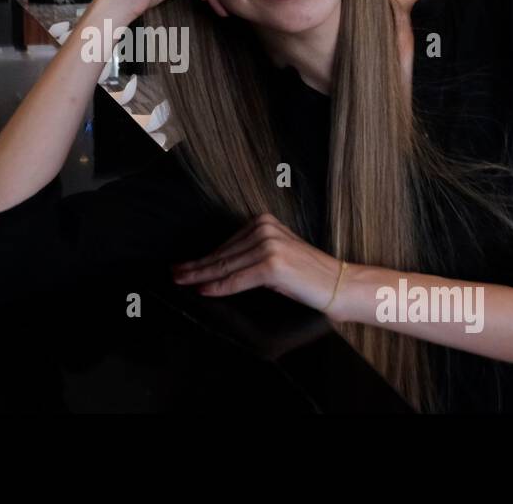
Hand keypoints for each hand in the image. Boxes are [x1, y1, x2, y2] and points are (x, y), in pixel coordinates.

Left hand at [171, 213, 346, 313]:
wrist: (338, 284)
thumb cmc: (308, 275)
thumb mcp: (275, 256)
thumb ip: (250, 255)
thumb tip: (217, 267)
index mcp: (263, 222)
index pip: (226, 245)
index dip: (202, 257)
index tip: (184, 264)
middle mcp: (264, 229)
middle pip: (222, 254)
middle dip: (195, 266)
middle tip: (174, 273)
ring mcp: (267, 245)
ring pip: (224, 266)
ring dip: (199, 276)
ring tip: (182, 281)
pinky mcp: (271, 264)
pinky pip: (236, 279)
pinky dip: (217, 286)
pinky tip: (202, 290)